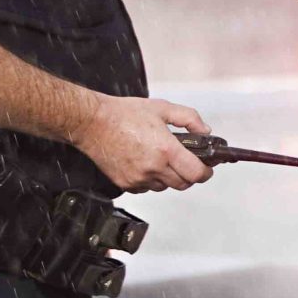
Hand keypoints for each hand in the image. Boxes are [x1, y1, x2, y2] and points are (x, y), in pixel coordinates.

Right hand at [72, 96, 214, 192]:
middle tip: (186, 163)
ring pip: (165, 187)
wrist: (91, 122)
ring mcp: (138, 178)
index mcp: (166, 150)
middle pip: (183, 184)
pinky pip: (147, 188)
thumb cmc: (123, 114)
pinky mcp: (126, 184)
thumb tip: (205, 131)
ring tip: (163, 160)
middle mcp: (153, 168)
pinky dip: (151, 180)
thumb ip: (189, 118)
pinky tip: (146, 164)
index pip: (196, 173)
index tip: (206, 168)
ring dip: (169, 177)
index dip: (206, 172)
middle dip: (189, 174)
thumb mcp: (162, 108)